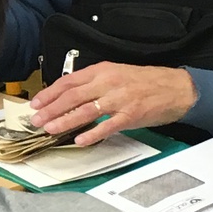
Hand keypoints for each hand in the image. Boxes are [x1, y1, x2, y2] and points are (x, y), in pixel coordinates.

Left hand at [28, 62, 197, 146]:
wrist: (176, 87)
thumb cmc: (145, 82)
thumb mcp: (117, 74)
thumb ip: (94, 83)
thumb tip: (69, 97)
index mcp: (103, 71)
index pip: (69, 81)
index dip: (50, 93)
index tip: (36, 103)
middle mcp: (108, 82)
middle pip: (72, 96)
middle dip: (51, 109)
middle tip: (36, 120)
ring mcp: (120, 99)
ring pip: (85, 111)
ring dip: (64, 121)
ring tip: (50, 129)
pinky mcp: (131, 115)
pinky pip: (107, 126)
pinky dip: (92, 134)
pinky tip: (80, 140)